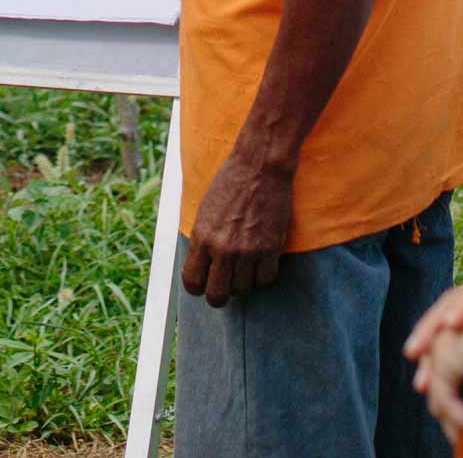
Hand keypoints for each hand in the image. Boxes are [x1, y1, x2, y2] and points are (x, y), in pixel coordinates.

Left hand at [180, 145, 294, 306]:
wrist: (260, 166)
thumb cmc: (231, 182)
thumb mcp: (205, 210)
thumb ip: (203, 239)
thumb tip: (202, 265)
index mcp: (202, 237)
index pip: (192, 282)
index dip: (197, 287)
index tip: (204, 283)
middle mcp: (222, 248)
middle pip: (217, 296)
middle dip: (219, 295)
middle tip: (224, 285)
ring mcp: (248, 250)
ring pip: (243, 290)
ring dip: (243, 282)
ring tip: (244, 267)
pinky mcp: (270, 248)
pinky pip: (266, 279)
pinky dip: (263, 274)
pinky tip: (261, 261)